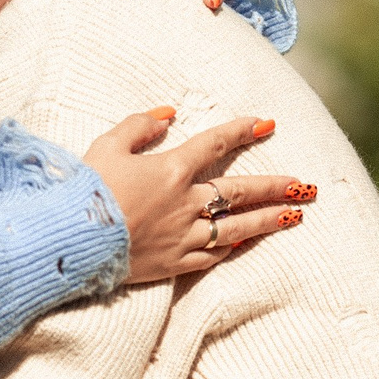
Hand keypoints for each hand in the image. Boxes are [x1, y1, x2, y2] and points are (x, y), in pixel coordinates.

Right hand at [83, 107, 300, 283]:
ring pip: (237, 226)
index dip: (241, 131)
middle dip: (275, 186)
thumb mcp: (107, 146)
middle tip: (304, 185)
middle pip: (240, 190)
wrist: (74, 239)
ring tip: (294, 215)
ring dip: (268, 219)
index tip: (266, 124)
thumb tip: (167, 115)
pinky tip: (248, 241)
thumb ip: (139, 126)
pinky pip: (214, 255)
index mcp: (171, 170)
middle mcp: (186, 203)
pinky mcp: (175, 263)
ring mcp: (184, 236)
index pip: (215, 144)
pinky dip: (234, 247)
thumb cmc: (86, 189)